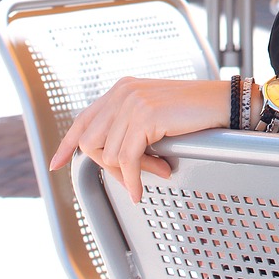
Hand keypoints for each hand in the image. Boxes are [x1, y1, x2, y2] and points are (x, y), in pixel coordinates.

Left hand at [49, 76, 229, 201]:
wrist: (223, 103)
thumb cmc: (194, 113)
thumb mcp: (153, 114)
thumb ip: (129, 125)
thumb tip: (108, 157)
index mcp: (122, 89)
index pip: (83, 118)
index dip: (67, 143)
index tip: (55, 164)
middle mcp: (122, 92)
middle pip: (91, 143)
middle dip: (110, 167)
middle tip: (135, 176)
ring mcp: (133, 103)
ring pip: (109, 155)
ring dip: (131, 173)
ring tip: (158, 168)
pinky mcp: (145, 117)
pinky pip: (127, 161)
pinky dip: (133, 181)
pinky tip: (142, 189)